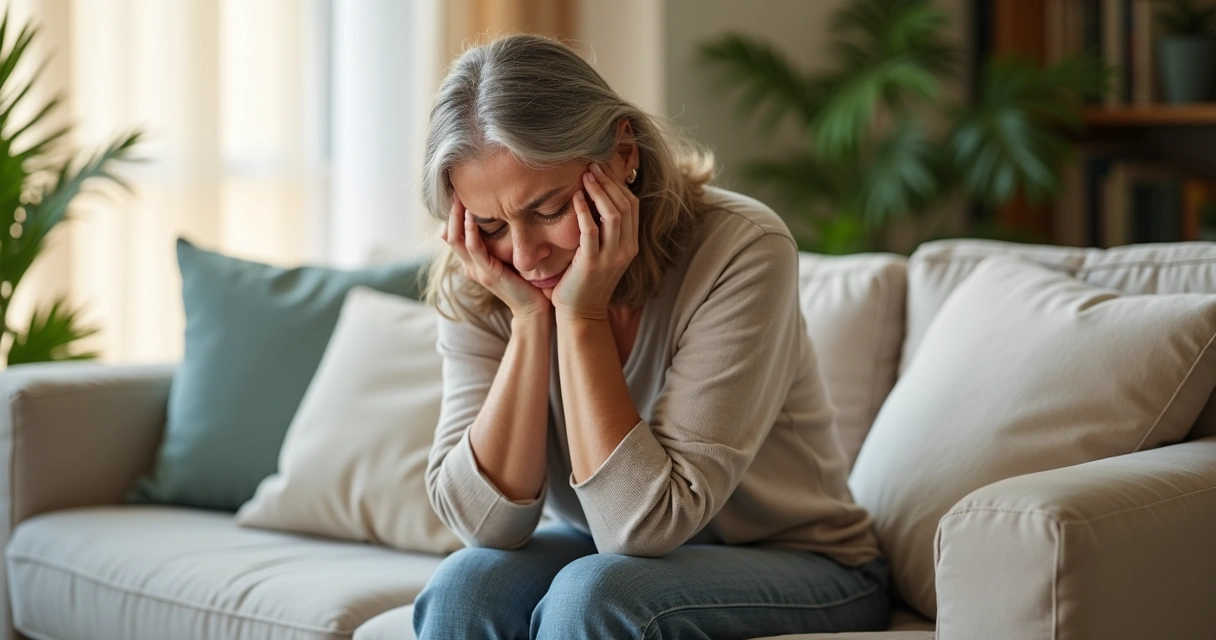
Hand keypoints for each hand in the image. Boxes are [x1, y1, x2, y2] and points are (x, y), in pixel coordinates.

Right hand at [440, 192, 551, 319]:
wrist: (534, 308)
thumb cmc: (526, 281)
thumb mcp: (508, 257)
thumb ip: (500, 242)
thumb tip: (502, 217)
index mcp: (472, 262)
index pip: (453, 235)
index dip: (452, 215)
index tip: (458, 193)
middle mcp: (469, 266)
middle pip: (449, 234)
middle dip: (451, 212)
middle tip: (455, 189)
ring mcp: (476, 271)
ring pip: (456, 239)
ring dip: (456, 217)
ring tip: (459, 197)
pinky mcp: (488, 274)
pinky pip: (473, 248)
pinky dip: (471, 231)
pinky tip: (472, 216)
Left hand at [551, 162, 639, 319]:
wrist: (581, 313)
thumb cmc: (585, 281)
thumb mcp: (602, 253)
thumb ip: (603, 230)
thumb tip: (594, 200)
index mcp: (630, 244)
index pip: (632, 205)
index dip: (619, 183)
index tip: (603, 168)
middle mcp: (626, 249)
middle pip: (625, 205)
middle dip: (609, 181)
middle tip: (593, 164)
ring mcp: (611, 257)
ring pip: (614, 214)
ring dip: (599, 191)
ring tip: (586, 175)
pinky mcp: (593, 263)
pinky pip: (591, 230)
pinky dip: (585, 211)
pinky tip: (576, 197)